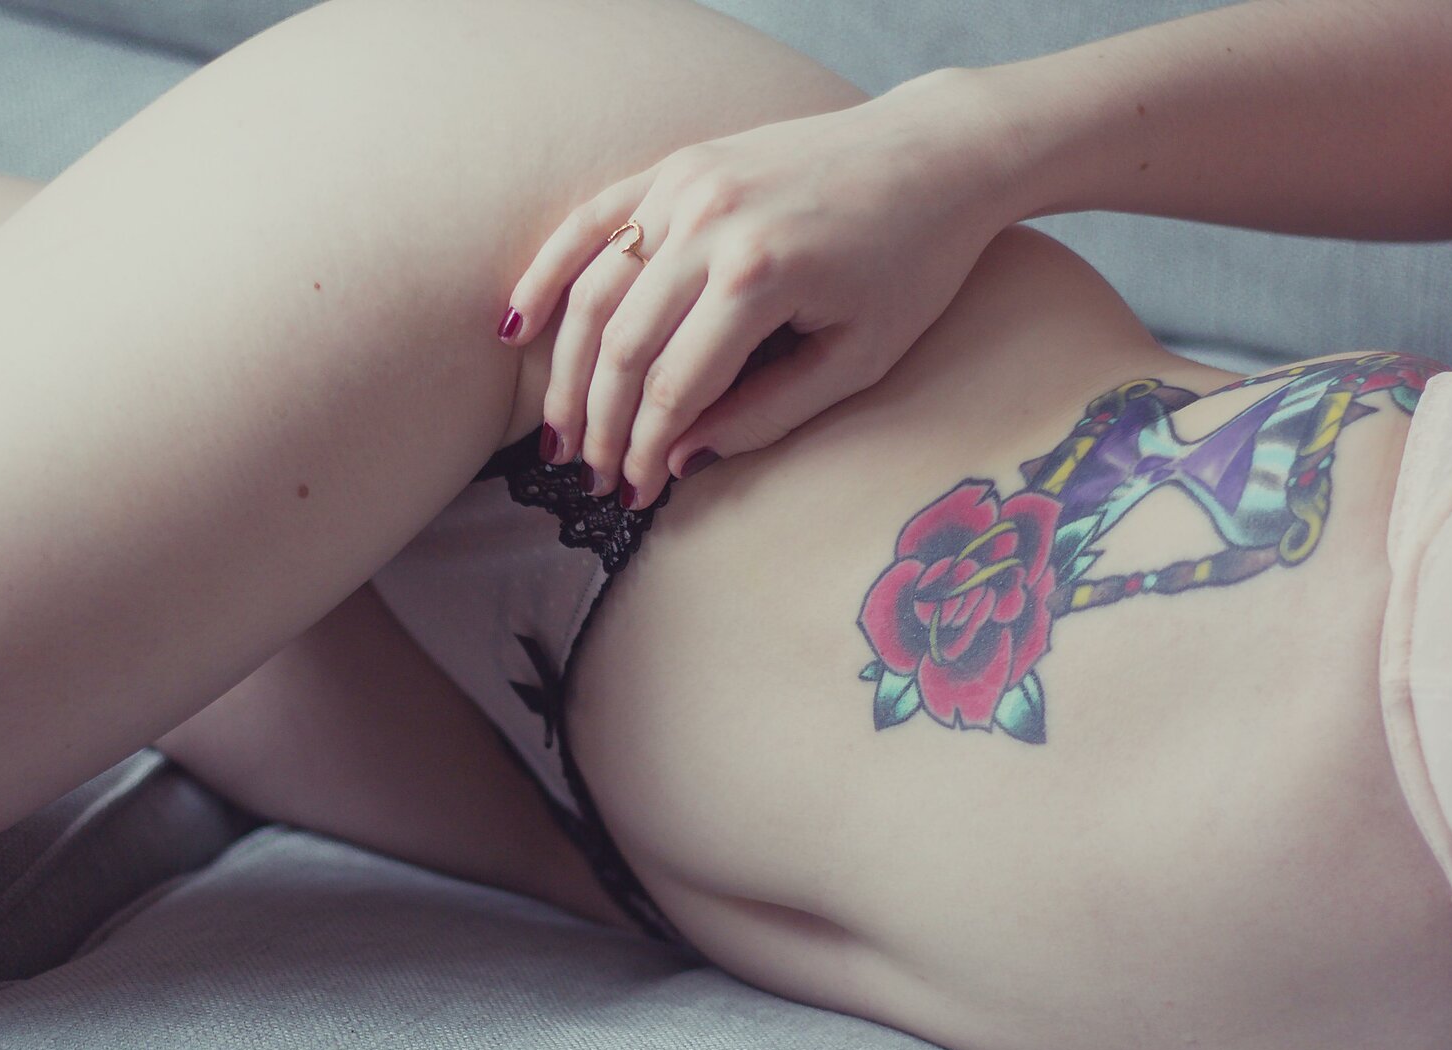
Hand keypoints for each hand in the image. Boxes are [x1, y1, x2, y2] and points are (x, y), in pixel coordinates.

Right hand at [497, 69, 1017, 509]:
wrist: (934, 155)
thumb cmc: (910, 264)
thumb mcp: (858, 358)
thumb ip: (767, 414)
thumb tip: (680, 459)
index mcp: (761, 275)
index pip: (674, 387)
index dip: (646, 450)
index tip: (636, 492)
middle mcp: (711, 223)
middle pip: (622, 346)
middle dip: (601, 424)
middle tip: (591, 475)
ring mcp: (686, 185)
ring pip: (595, 292)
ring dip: (568, 370)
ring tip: (559, 432)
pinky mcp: (677, 164)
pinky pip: (590, 221)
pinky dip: (547, 274)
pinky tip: (517, 328)